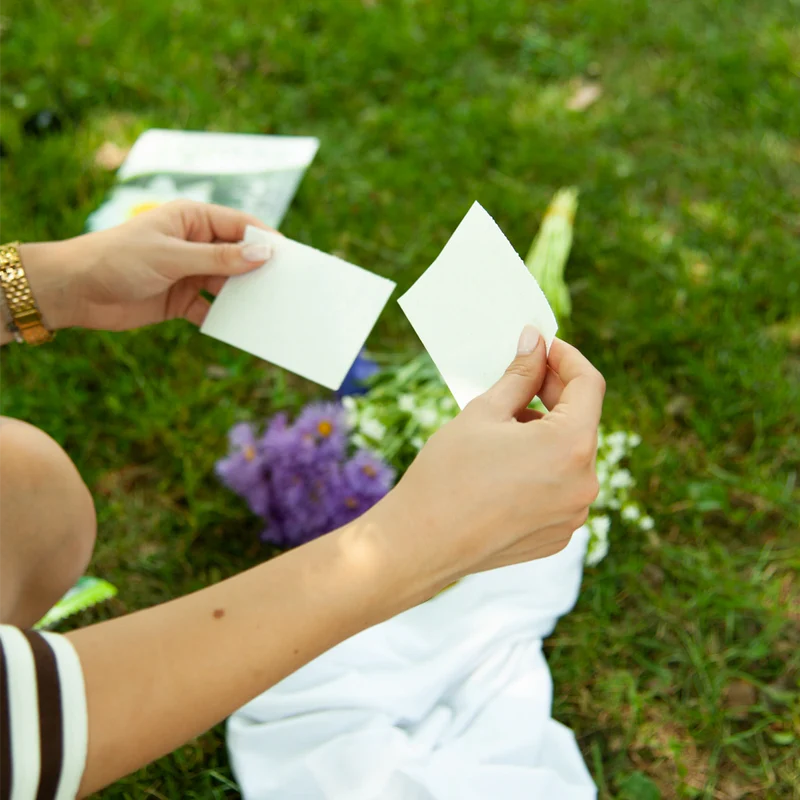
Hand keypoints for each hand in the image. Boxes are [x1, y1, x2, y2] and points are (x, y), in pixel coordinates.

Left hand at [19, 200, 273, 332]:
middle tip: (287, 288)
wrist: (74, 291)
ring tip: (269, 311)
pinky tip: (239, 329)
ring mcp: (189, 272)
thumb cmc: (117, 259)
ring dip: (244, 297)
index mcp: (192, 219)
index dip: (266, 239)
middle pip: (238, 256)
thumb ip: (218, 258)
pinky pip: (211, 309)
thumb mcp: (171, 256)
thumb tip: (263, 254)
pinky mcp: (181, 300)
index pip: (240, 225)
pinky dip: (223, 318)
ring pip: (228, 284)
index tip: (291, 258)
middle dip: (259, 271)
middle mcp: (194, 244)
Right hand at [372, 328, 604, 589]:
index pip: (589, 385)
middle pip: (581, 421)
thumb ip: (520, 374)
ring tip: (503, 429)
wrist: (421, 542)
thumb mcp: (484, 412)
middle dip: (554, 395)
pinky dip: (542, 469)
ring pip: (570, 457)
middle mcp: (584, 484)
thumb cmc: (447, 474)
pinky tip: (505, 467)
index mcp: (570, 446)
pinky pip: (559, 489)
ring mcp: (573, 515)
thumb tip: (535, 343)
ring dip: (547, 433)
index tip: (544, 346)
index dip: (567, 358)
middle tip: (521, 377)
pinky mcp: (557, 536)